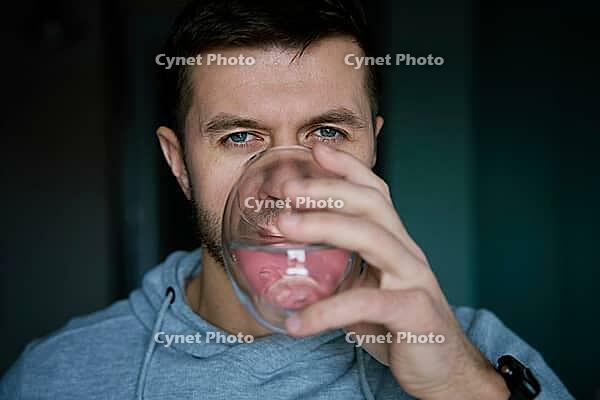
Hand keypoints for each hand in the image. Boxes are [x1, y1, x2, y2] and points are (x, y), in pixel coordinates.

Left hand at [276, 144, 508, 399]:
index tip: (315, 149)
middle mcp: (407, 252)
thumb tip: (290, 272)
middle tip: (286, 187)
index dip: (347, 167)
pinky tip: (296, 323)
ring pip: (372, 237)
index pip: (375, 193)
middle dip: (328, 188)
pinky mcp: (414, 312)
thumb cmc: (401, 327)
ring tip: (284, 225)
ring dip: (324, 225)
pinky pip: (366, 302)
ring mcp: (414, 279)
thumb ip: (341, 275)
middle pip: (371, 204)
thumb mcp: (369, 292)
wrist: (445, 371)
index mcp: (395, 243)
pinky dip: (326, 311)